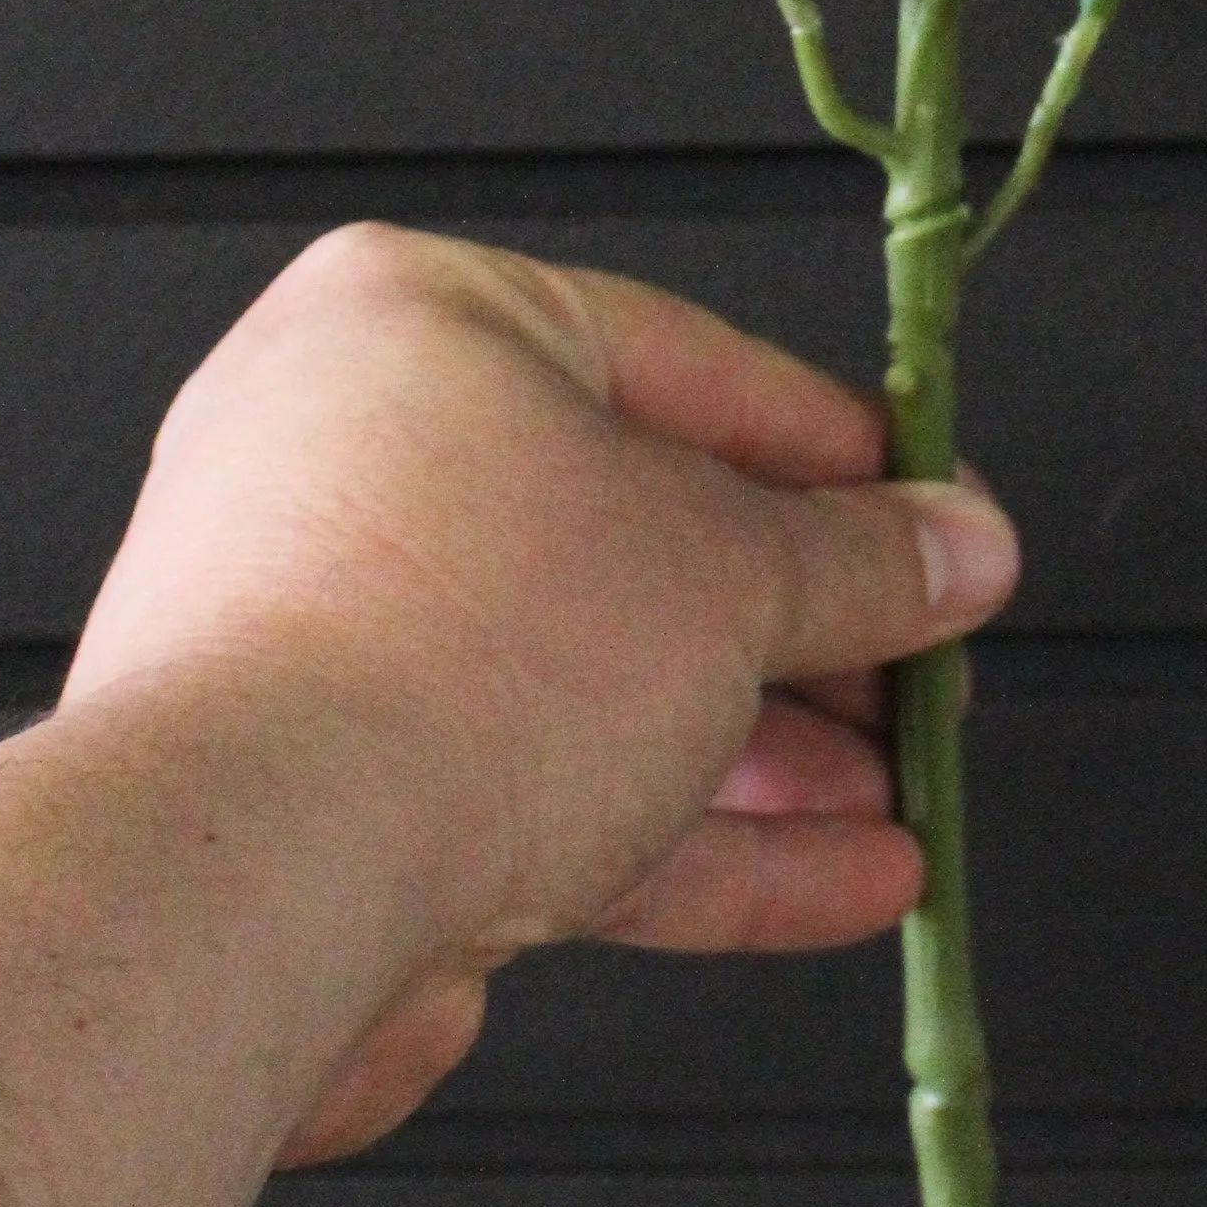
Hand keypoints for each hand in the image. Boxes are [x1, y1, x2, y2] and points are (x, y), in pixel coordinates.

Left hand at [58, 223, 1016, 1156]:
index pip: (680, 362)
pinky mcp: (342, 799)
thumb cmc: (444, 657)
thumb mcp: (726, 573)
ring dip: (769, 753)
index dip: (838, 452)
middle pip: (637, 537)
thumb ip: (859, 561)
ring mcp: (336, 643)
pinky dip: (696, 839)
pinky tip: (838, 879)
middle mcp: (351, 466)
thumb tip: (956, 546)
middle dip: (806, 629)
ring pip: (597, 685)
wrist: (249, 880)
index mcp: (417, 326)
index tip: (938, 515)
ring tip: (899, 797)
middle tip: (926, 669)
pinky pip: (550, 797)